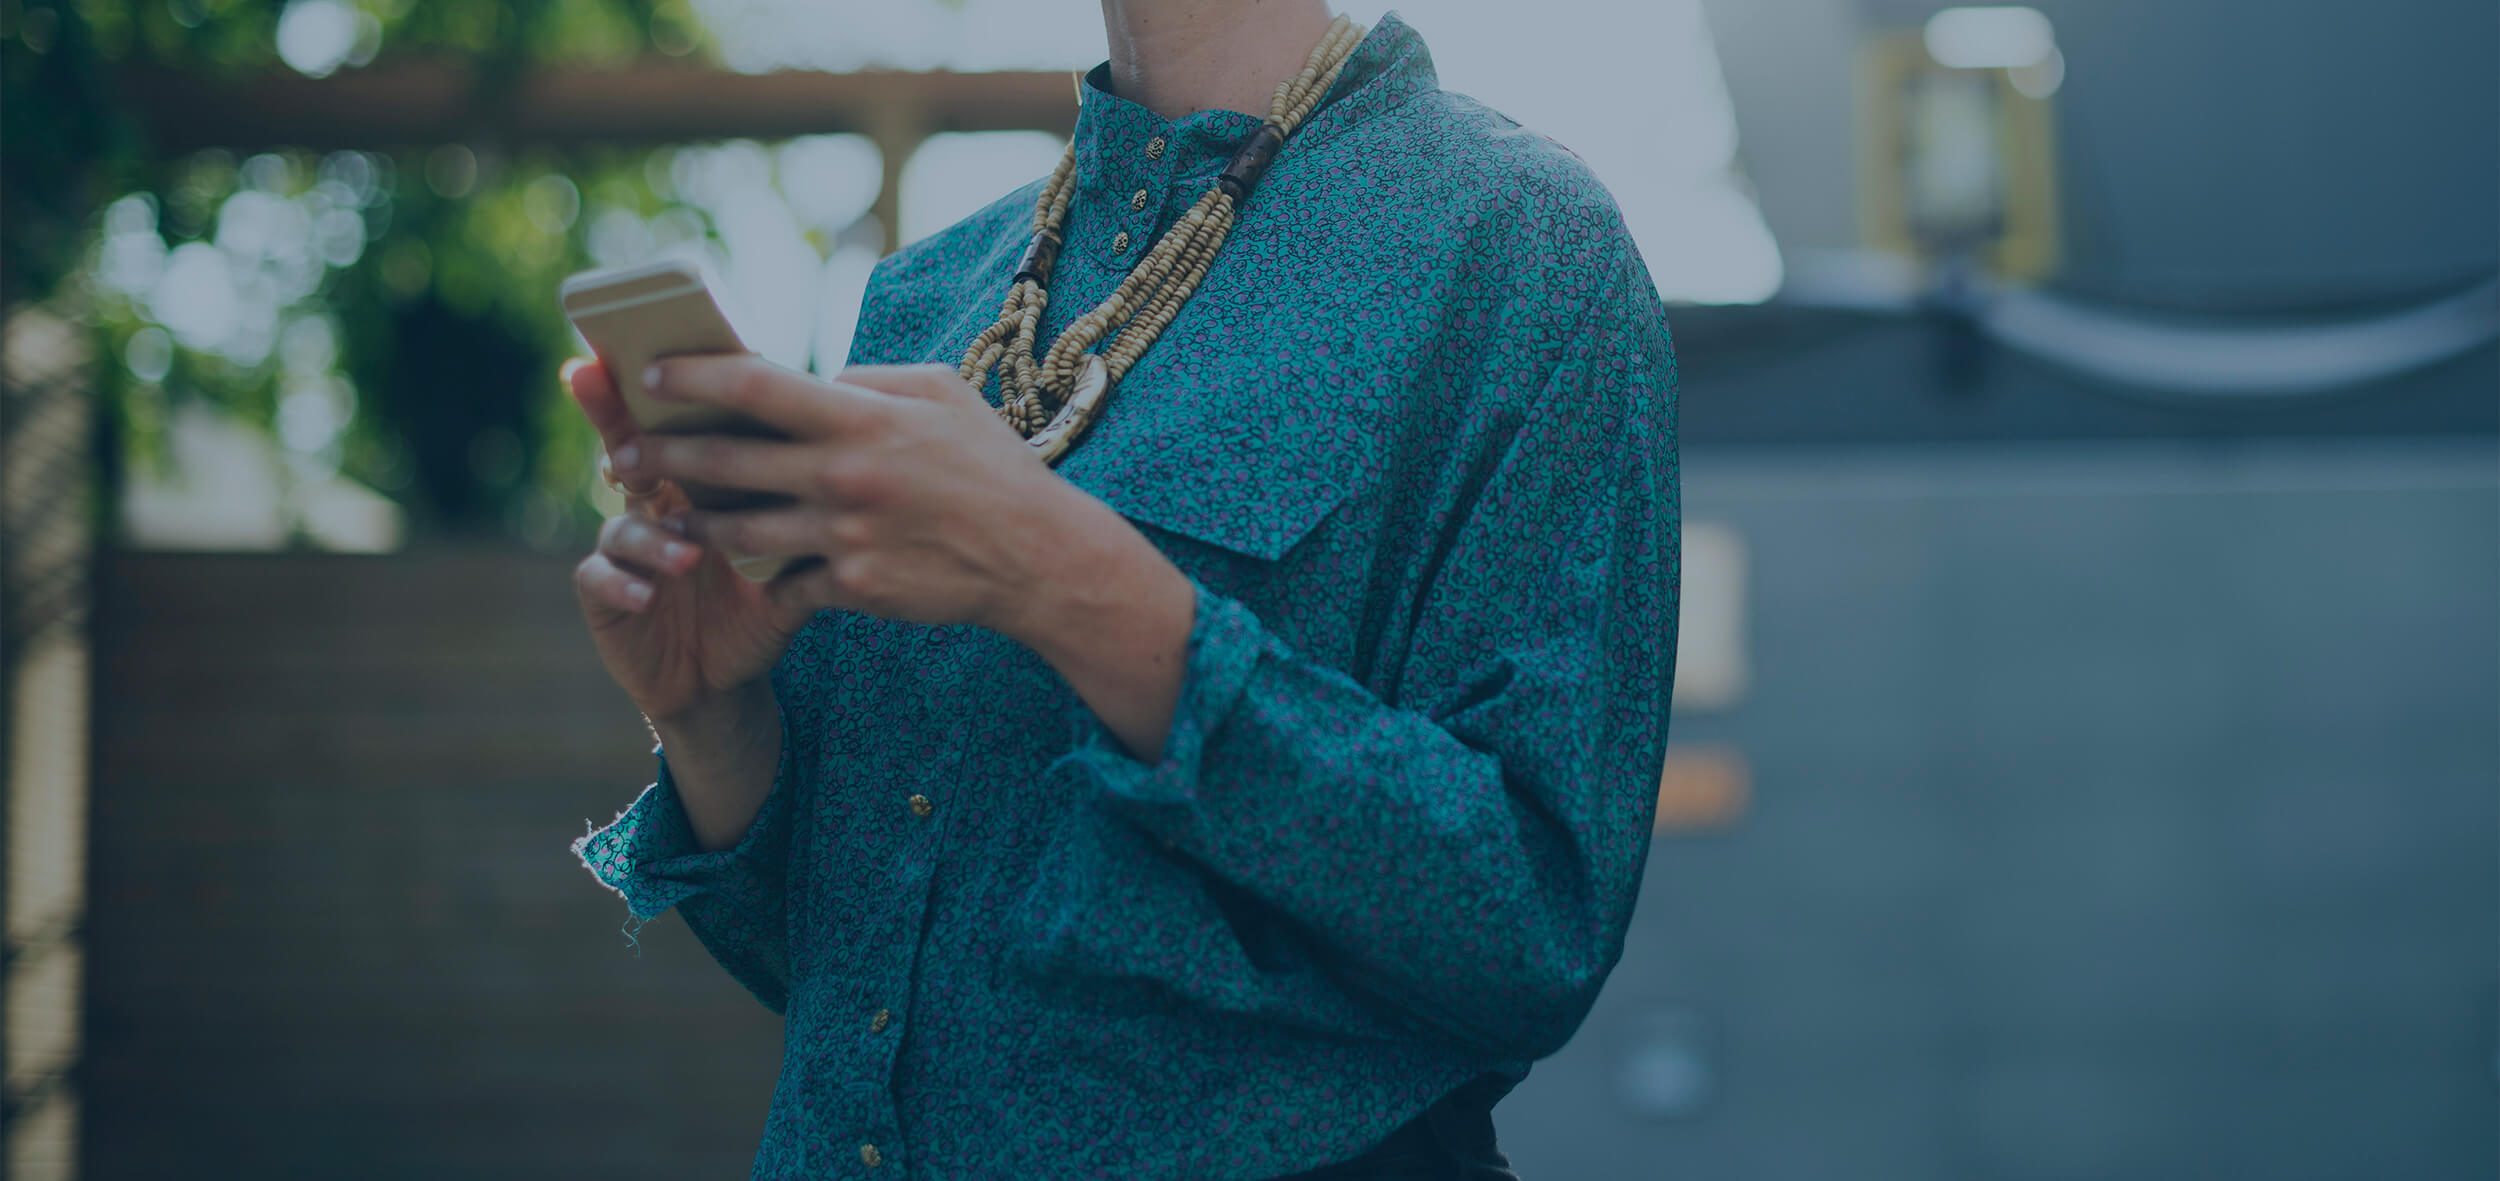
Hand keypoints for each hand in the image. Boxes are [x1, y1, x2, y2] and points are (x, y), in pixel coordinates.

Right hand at [565, 358, 812, 724]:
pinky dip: (623, 582)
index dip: (662, 387)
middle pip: (627, 448)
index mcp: (697, 483)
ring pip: (623, 522)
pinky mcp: (605, 594)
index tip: (652, 350)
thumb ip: (812, 505)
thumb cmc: (762, 603)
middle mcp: (653, 504)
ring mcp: (623, 547)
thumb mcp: (794, 554)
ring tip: (688, 556)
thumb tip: (857, 450)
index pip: (680, 424)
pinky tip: (647, 594)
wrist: (726, 678)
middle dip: (612, 420)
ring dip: (652, 536)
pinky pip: (599, 578)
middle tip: (614, 404)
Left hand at [614, 359, 1100, 642]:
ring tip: (664, 515)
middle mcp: (843, 475)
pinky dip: (763, 574)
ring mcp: (845, 536)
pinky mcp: (853, 587)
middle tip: (621, 454)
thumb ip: (869, 381)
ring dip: (691, 523)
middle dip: (660, 455)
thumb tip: (816, 379)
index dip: (691, 377)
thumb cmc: (990, 464)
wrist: (1037, 556)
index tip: (650, 375)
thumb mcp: (941, 393)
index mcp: (860, 417)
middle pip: (723, 461)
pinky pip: (785, 581)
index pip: (753, 385)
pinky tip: (740, 569)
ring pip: (737, 531)